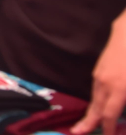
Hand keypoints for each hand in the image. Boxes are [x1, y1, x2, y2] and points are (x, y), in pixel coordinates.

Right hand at [73, 14, 125, 134]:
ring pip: (95, 98)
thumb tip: (122, 112)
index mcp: (118, 89)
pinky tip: (99, 104)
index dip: (108, 128)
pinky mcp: (99, 69)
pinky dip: (96, 100)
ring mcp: (100, 75)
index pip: (110, 114)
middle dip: (88, 123)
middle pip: (96, 108)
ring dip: (93, 112)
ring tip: (88, 123)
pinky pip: (96, 89)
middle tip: (76, 132)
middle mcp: (104, 84)